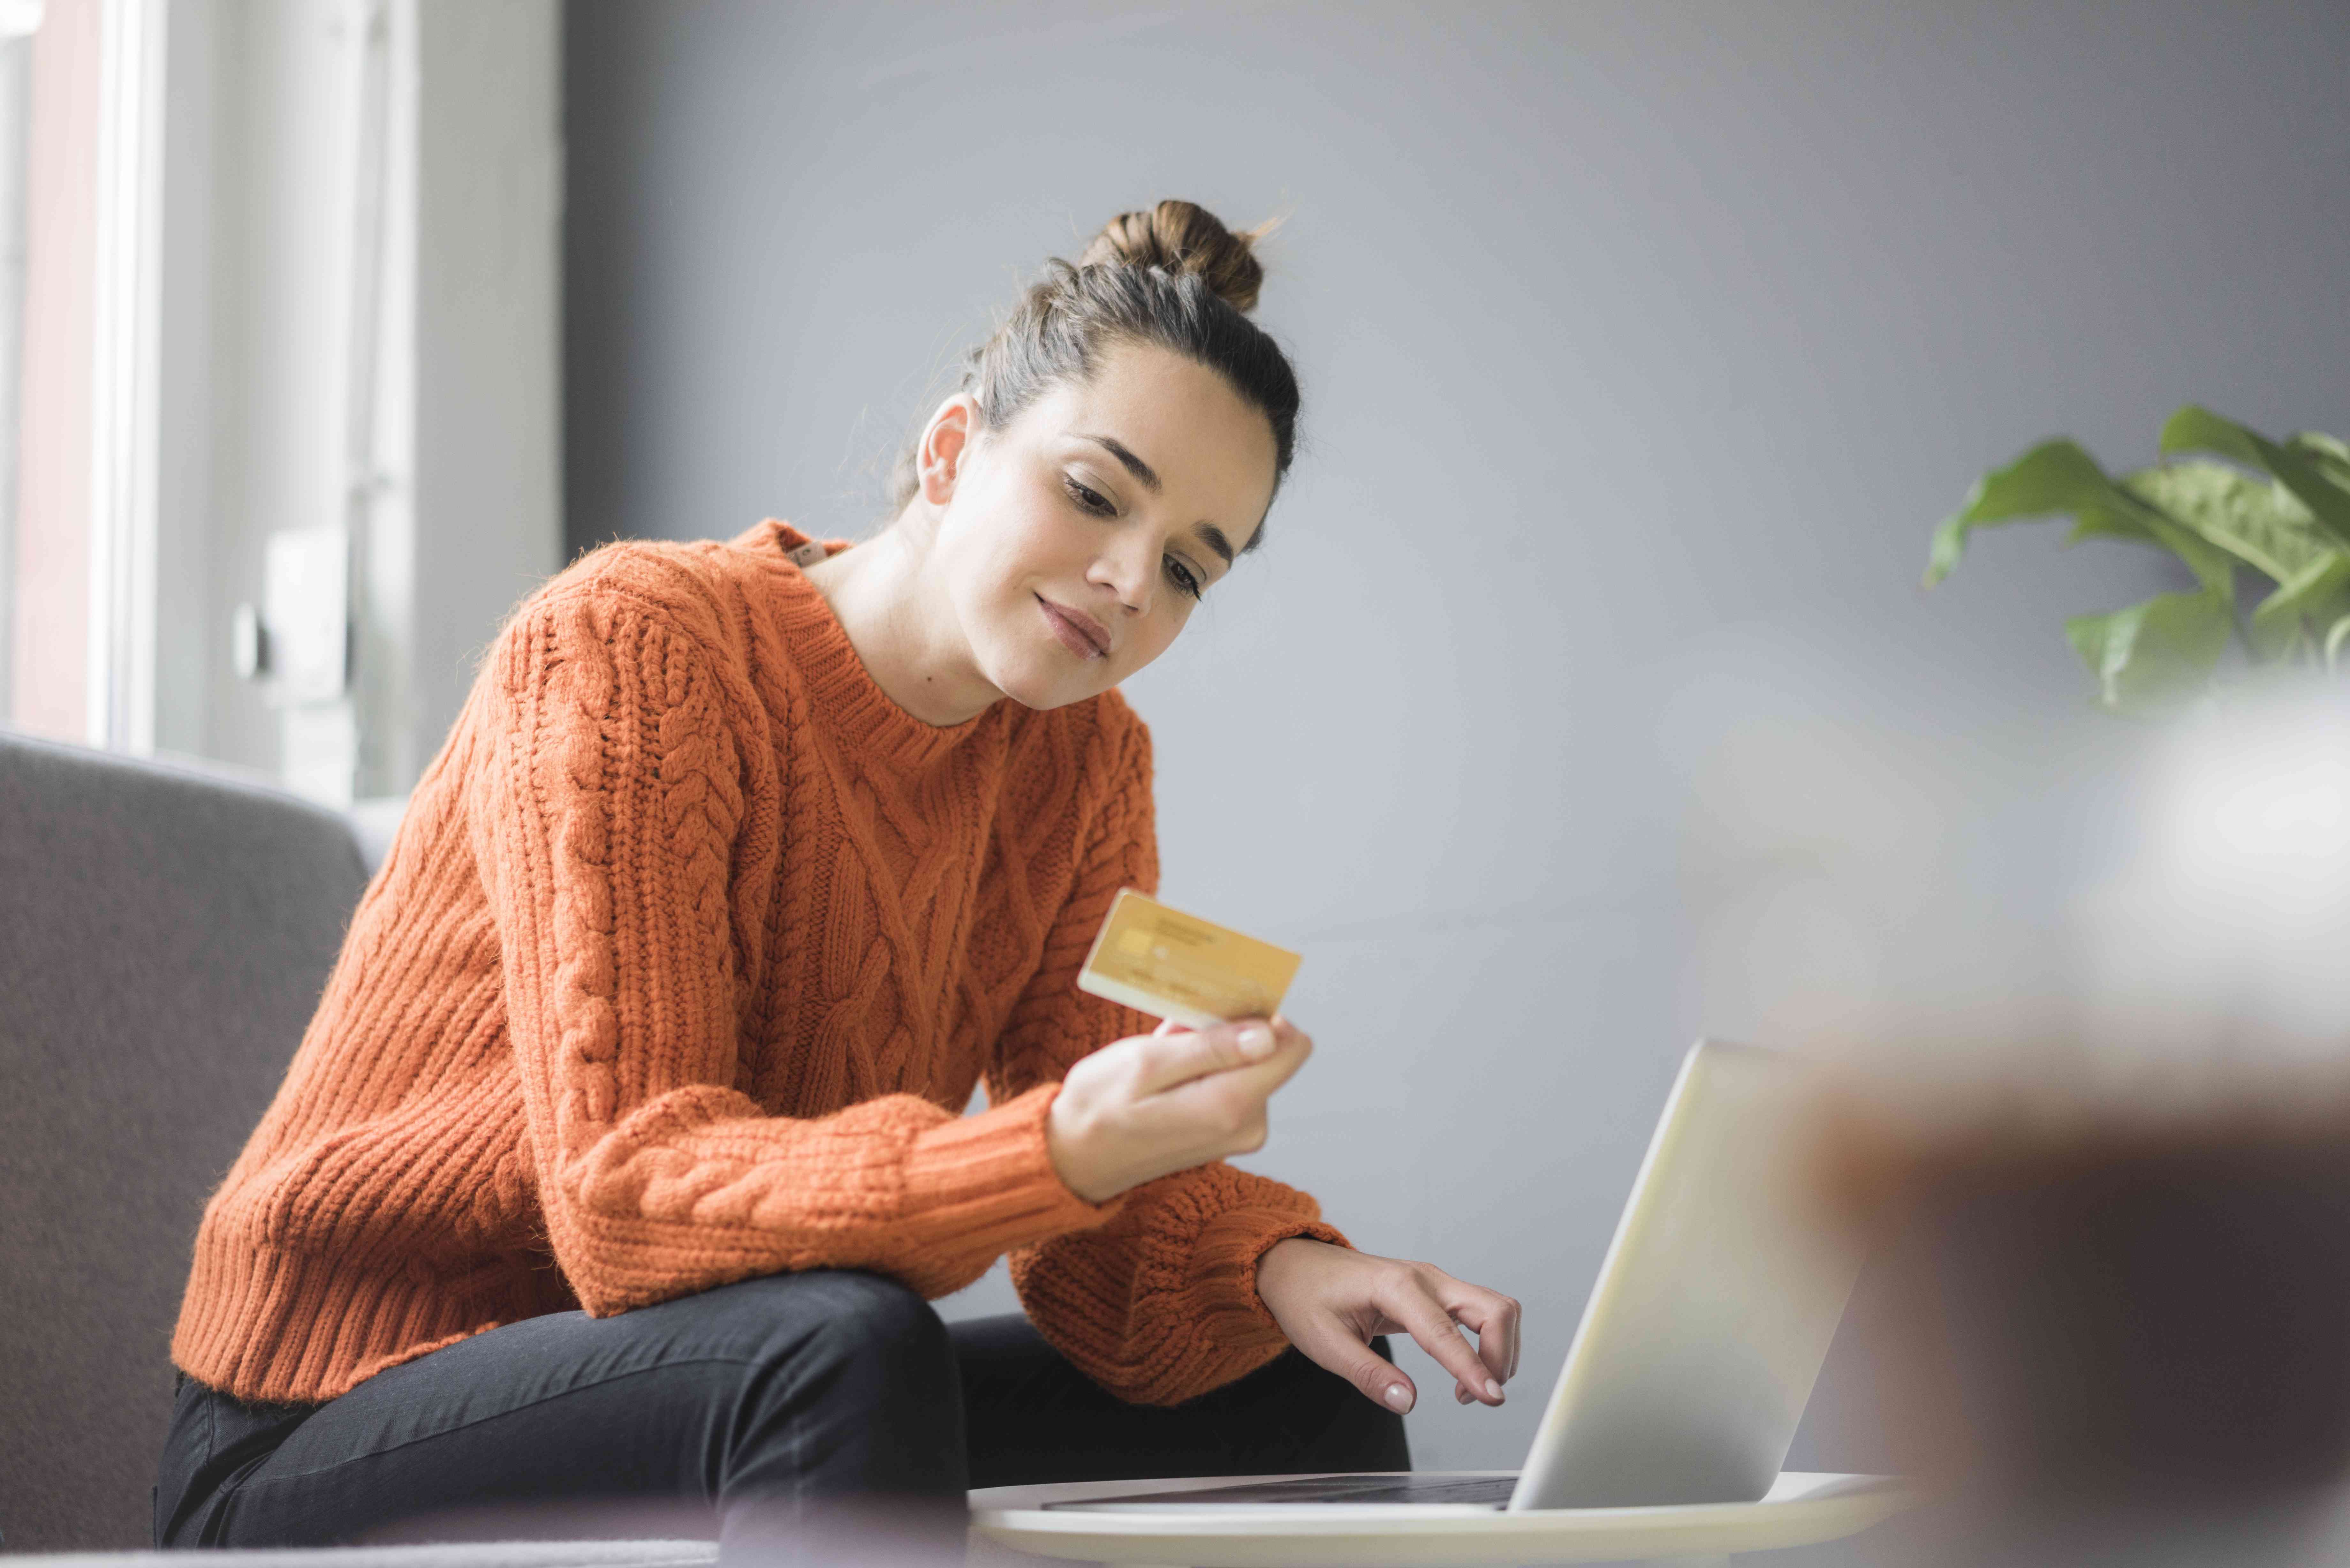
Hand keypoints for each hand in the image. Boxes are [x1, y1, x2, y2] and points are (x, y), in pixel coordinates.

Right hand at [1045, 1014, 1312, 1203]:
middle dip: (1227, 1031)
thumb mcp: (1146, 1063)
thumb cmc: (1099, 1107)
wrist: (1073, 1159)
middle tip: (1175, 1031)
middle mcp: (1246, 1125)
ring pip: (1247, 1065)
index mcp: (1229, 1106)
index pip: (1291, 1048)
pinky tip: (1167, 1070)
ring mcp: (1238, 1133)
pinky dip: (1204, 1068)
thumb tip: (1269, 1035)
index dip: (1262, 1016)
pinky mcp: (1225, 1133)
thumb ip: (1210, 1048)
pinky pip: (1231, 1083)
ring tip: (1162, 1054)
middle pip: (1268, 1053)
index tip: (1222, 1007)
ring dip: (1211, 1048)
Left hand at [1255, 1237, 1521, 1413]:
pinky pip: (1482, 1311)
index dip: (1471, 1367)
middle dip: (1499, 1357)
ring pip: (1496, 1308)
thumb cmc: (1306, 1298)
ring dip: (1499, 1350)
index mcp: (1395, 1287)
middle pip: (1492, 1309)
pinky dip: (1489, 1341)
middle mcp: (1424, 1278)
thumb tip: (1405, 1402)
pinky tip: (1465, 1370)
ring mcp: (1434, 1282)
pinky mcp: (1437, 1292)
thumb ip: (1368, 1375)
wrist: (1296, 1266)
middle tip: (1480, 1398)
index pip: (1445, 1332)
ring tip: (1469, 1389)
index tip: (1491, 1399)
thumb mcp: (1325, 1344)